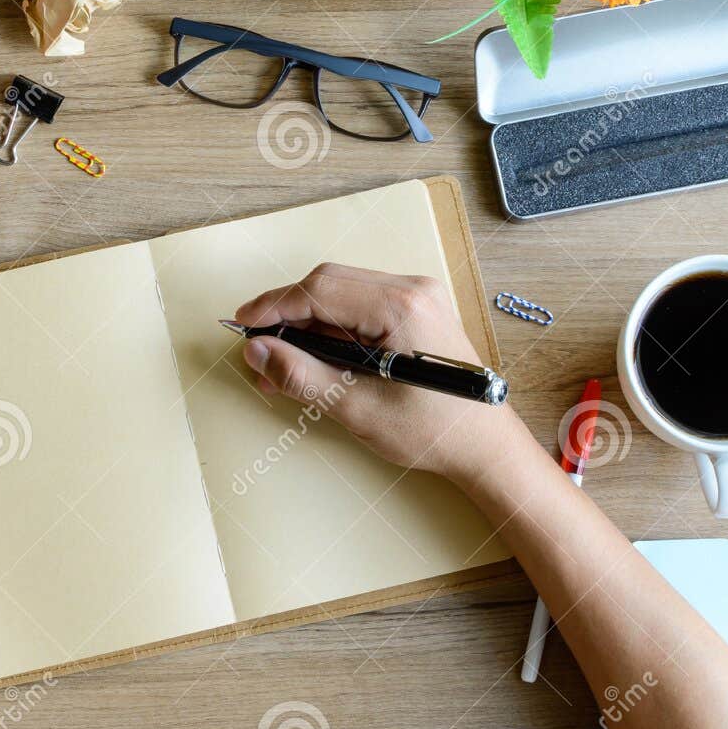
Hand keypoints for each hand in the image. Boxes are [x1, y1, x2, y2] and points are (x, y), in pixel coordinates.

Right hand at [234, 263, 525, 483]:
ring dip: (306, 323)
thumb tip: (257, 352)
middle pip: (328, 283)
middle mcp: (413, 289)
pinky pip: (360, 305)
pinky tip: (314, 359)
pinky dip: (331, 328)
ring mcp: (417, 296)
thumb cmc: (434, 431)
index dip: (274, 306)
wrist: (485, 444)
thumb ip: (302, 375)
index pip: (320, 290)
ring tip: (282, 365)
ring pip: (341, 292)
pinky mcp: (416, 309)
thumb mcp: (358, 409)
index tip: (242, 325)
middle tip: (259, 351)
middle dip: (287, 314)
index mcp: (402, 307)